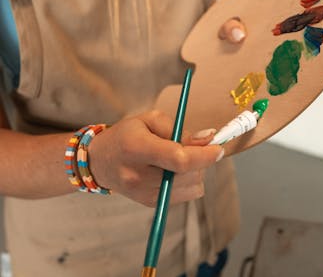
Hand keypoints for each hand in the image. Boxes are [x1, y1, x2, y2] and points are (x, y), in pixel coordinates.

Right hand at [88, 110, 222, 206]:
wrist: (100, 161)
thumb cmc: (127, 135)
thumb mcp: (149, 120)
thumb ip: (179, 129)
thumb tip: (208, 138)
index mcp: (136, 148)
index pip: (178, 159)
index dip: (204, 155)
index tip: (219, 148)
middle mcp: (138, 175)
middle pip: (188, 175)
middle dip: (202, 160)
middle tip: (197, 146)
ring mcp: (144, 193)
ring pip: (192, 187)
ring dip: (196, 172)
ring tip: (180, 158)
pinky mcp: (151, 203)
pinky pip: (187, 195)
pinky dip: (189, 182)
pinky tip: (175, 171)